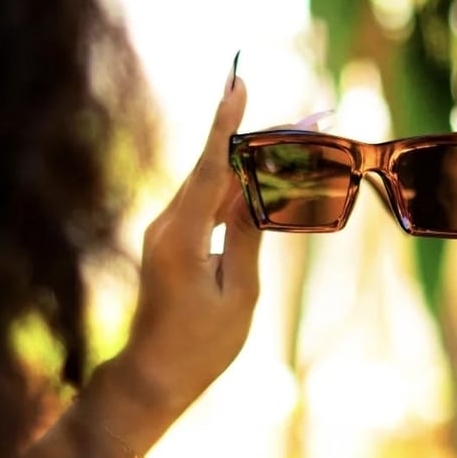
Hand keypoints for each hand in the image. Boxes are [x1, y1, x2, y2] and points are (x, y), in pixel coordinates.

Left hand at [113, 72, 260, 417]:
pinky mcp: (168, 241)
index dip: (226, 124)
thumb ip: (249, 238)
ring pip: (209, 185)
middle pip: (213, 169)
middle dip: (255, 140)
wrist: (152, 375)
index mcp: (182, 239)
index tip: (236, 82)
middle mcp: (166, 226)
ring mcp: (163, 232)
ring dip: (248, 166)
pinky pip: (203, 205)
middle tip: (304, 121)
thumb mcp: (239, 294)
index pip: (209, 169)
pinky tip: (263, 185)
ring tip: (294, 147)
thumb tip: (258, 192)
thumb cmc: (200, 345)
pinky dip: (232, 191)